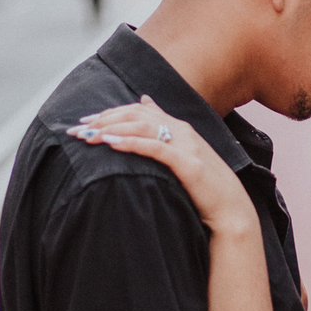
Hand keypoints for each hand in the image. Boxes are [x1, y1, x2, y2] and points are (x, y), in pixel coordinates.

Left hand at [69, 96, 255, 235]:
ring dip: (112, 129)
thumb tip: (145, 100)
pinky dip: (132, 142)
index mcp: (180, 127)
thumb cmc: (205, 187)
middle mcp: (183, 130)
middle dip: (104, 119)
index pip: (138, 110)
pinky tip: (112, 143)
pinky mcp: (188, 163)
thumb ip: (165, 130)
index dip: (110, 113)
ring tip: (88, 136)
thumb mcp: (184, 154)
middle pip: (136, 114)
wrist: (232, 209)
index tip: (86, 121)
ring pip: (143, 126)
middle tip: (78, 129)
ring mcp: (186, 145)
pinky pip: (155, 148)